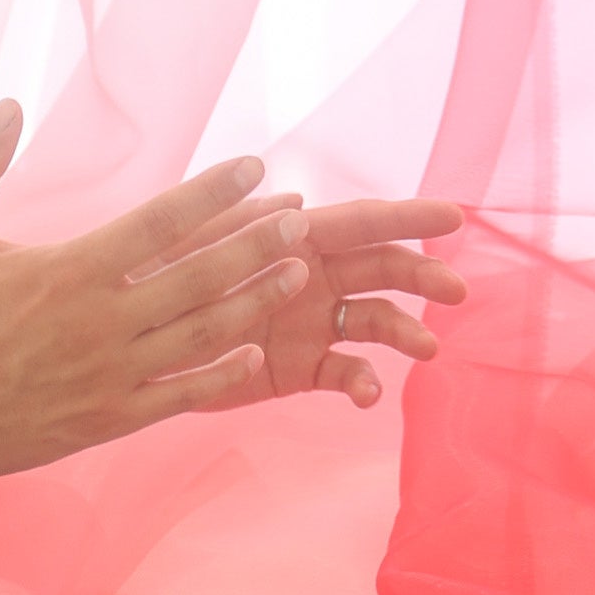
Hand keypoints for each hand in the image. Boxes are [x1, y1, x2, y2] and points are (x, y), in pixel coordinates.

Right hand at [0, 103, 310, 485]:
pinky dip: (220, 374)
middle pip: (199, 276)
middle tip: (299, 217)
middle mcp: (101, 322)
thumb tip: (8, 104)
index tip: (254, 166)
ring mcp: (110, 374)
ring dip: (253, 301)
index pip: (160, 222)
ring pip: (200, 333)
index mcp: (70, 271)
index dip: (214, 192)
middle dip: (255, 243)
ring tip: (297, 273)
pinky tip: (254, 354)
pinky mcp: (108, 419)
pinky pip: (179, 396)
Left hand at [140, 194, 469, 408]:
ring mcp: (313, 322)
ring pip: (374, 321)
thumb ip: (234, 223)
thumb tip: (292, 199)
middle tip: (456, 291)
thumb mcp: (191, 246)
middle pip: (381, 269)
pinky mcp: (302, 368)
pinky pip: (345, 372)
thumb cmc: (158, 281)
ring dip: (405, 331)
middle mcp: (313, 276)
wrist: (138, 347)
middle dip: (421, 276)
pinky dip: (363, 382)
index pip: (361, 222)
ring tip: (427, 350)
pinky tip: (368, 395)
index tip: (454, 218)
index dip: (406, 218)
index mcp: (295, 237)